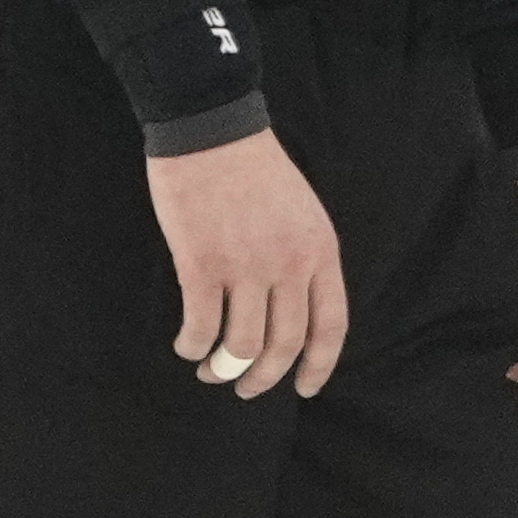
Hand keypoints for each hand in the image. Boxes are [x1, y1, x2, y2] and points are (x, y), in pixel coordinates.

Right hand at [143, 128, 347, 399]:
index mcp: (320, 251)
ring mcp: (245, 266)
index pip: (330, 327)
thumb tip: (294, 315)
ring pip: (241, 346)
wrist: (212, 128)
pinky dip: (192, 346)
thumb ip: (306, 260)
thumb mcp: (304, 212)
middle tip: (244, 387)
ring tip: (210, 368)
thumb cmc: (255, 168)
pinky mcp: (201, 265)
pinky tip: (187, 345)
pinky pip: (200, 327)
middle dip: (262, 378)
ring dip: (223, 368)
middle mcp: (289, 264)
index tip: (303, 389)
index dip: (318, 367)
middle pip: (283, 345)